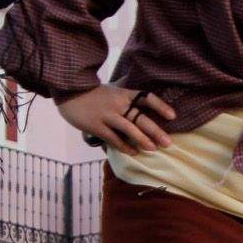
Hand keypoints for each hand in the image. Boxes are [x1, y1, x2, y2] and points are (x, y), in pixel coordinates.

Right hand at [58, 83, 176, 153]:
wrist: (69, 91)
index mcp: (124, 93)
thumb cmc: (94, 93)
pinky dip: (124, 146)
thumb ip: (127, 97)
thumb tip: (143, 103)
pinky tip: (134, 153)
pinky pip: (113, 138)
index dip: (161, 106)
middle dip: (156, 131)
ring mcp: (107, 115)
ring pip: (129, 129)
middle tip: (168, 143)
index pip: (147, 98)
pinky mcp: (96, 126)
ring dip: (142, 140)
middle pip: (141, 117)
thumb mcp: (113, 90)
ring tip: (153, 149)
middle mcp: (118, 104)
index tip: (173, 116)